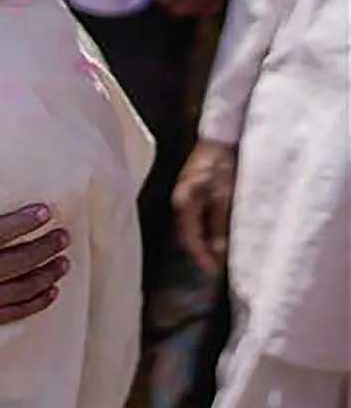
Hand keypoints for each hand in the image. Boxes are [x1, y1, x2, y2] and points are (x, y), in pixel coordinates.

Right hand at [0, 179, 68, 339]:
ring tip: (64, 261)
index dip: (21, 224)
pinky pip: (14, 312)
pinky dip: (37, 303)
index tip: (44, 212)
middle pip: (14, 262)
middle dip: (43, 248)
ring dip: (46, 274)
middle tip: (63, 235)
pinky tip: (52, 291)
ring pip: (20, 288)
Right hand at [173, 138, 236, 275]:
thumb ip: (221, 225)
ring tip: (221, 256)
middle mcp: (180, 200)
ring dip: (206, 241)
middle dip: (203, 253)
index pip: (189, 238)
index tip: (214, 273)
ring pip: (194, 226)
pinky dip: (208, 229)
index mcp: (183, 203)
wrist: (222, 134)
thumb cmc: (223, 163)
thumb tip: (219, 252)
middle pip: (189, 234)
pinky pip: (199, 216)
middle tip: (218, 269)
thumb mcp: (225, 196)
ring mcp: (186, 195)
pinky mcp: (195, 190)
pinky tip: (220, 234)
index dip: (202, 258)